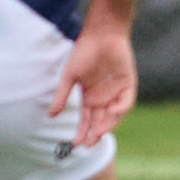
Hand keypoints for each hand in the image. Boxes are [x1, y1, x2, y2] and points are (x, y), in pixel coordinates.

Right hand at [50, 21, 137, 147]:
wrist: (102, 34)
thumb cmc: (83, 52)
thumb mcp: (69, 77)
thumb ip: (62, 96)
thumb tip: (50, 115)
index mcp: (89, 97)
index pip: (86, 119)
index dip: (82, 131)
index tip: (76, 144)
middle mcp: (103, 97)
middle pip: (100, 121)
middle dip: (95, 133)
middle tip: (89, 144)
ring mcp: (116, 92)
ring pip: (113, 115)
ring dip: (107, 125)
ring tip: (98, 134)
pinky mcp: (128, 84)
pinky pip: (126, 101)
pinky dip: (120, 109)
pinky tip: (111, 113)